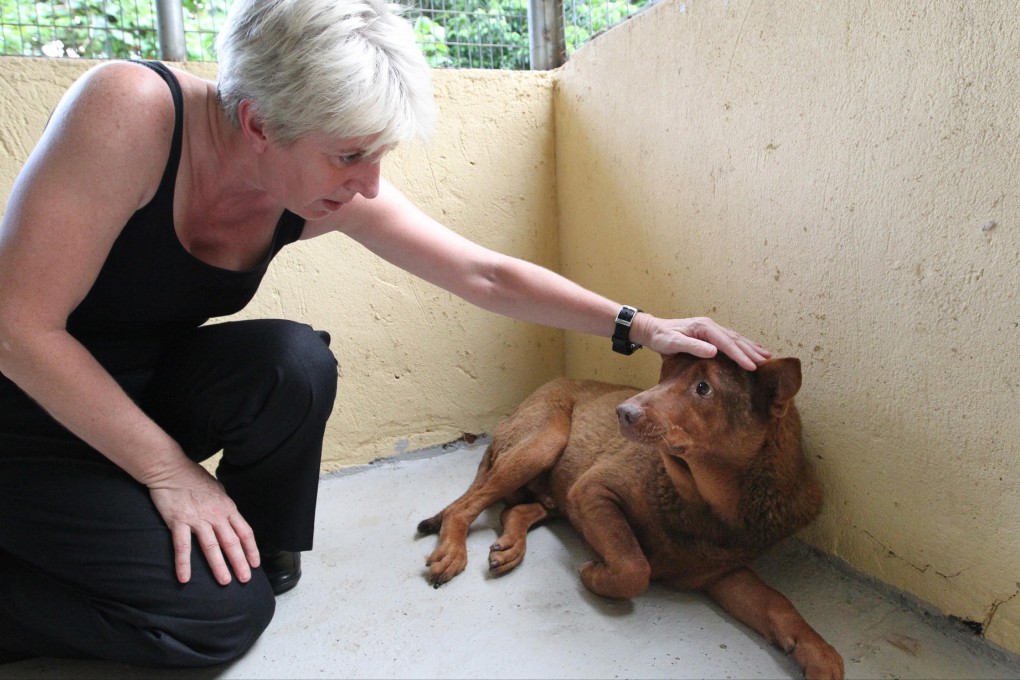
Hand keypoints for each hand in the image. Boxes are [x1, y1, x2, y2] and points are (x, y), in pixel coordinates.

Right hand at [148, 460, 260, 585]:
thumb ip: (224, 505)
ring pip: (212, 546)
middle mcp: (216, 514)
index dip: (251, 549)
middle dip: (240, 562)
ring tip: (225, 581)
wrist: (171, 469)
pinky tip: (184, 578)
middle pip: (232, 542)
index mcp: (227, 507)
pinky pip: (182, 546)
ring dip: (219, 565)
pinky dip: (183, 563)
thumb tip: (230, 516)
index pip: (245, 532)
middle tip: (245, 579)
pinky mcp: (179, 521)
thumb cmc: (193, 477)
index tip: (255, 564)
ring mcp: (198, 518)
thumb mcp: (218, 489)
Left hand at [633, 314, 770, 369]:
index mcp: (704, 328)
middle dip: (751, 352)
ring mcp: (710, 329)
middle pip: (735, 340)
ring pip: (735, 339)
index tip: (752, 366)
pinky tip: (751, 348)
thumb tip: (714, 351)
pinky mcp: (709, 334)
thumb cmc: (661, 337)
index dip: (740, 355)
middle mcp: (710, 326)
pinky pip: (730, 339)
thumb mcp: (673, 343)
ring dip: (750, 348)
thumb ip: (693, 347)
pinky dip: (743, 345)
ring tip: (766, 356)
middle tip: (766, 363)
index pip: (726, 343)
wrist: (653, 330)